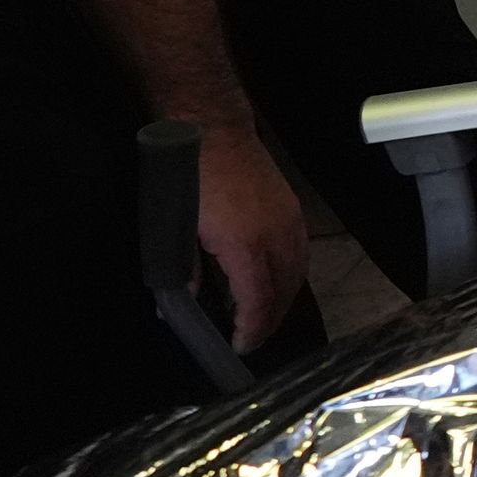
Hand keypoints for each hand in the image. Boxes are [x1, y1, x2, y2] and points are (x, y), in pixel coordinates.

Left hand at [196, 126, 310, 348]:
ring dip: (283, 299)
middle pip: (283, 292)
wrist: (212, 130)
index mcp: (246, 247)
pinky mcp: (292, 210)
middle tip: (253, 339)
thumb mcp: (176, 227)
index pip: (258, 301)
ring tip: (265, 316)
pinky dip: (291, 275)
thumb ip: (181, 269)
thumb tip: (179, 302)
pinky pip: (300, 253)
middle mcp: (277, 238)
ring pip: (297, 273)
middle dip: (270, 321)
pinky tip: (277, 280)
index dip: (251, 328)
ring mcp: (289, 222)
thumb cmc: (189, 179)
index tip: (240, 346)